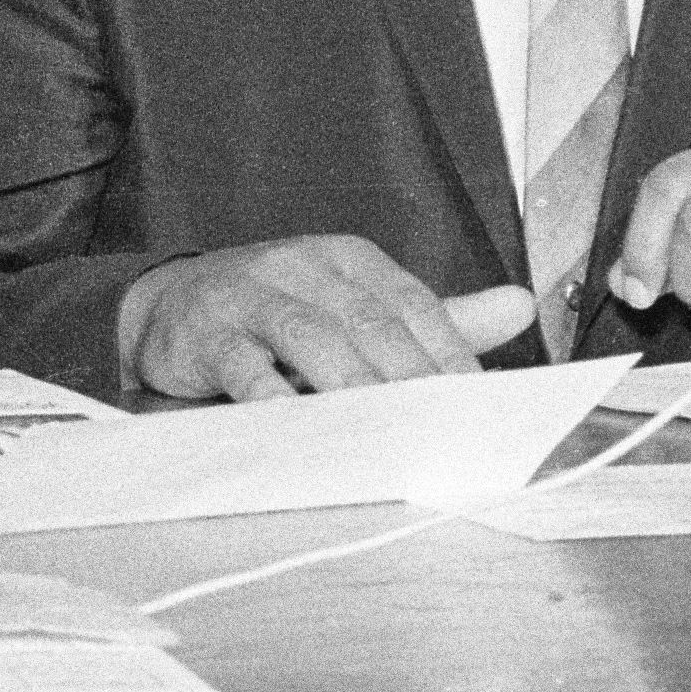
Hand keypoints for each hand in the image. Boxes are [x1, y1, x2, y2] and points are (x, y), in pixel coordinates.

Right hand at [116, 235, 538, 401]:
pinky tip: (299, 426)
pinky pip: (244, 366)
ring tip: (388, 433)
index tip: (483, 406)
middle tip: (448, 431)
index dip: (452, 354)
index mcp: (350, 258)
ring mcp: (252, 294)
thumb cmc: (276, 311)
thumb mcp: (356, 304)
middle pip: (371, 323)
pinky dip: (274, 397)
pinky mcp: (207, 331)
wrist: (167, 308)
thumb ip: (437, 315)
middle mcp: (304, 265)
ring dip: (354, 388)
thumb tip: (523, 305)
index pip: (415, 304)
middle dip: (414, 379)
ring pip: (314, 338)